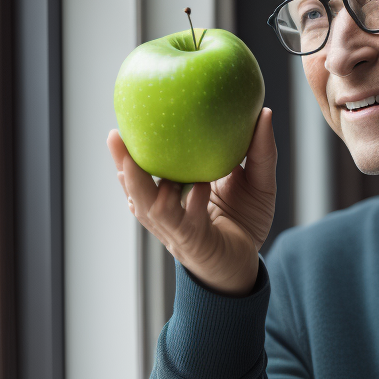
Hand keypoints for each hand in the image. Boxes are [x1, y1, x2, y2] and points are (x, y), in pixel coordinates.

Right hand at [107, 108, 276, 295]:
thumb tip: (265, 112)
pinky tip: (196, 186)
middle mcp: (168, 212)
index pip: (144, 171)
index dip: (127, 153)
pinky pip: (185, 222)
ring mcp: (177, 229)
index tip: (120, 125)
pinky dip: (188, 203)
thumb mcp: (257, 183)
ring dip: (140, 185)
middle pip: (136, 188)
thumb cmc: (245, 222)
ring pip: (150, 208)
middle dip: (122, 164)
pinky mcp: (196, 243)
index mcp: (174, 194)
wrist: (247, 267)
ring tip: (131, 160)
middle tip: (113, 136)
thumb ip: (260, 151)